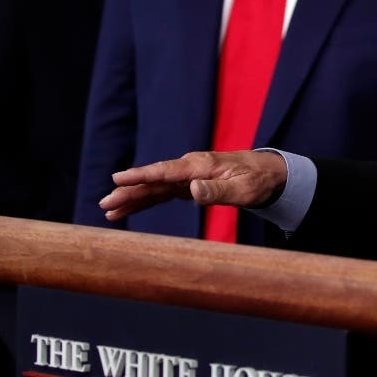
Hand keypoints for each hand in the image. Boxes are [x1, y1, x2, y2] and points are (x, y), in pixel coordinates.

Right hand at [99, 150, 288, 220]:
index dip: (141, 176)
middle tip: (106, 203)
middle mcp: (190, 169)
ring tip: (109, 210)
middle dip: (129, 191)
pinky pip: (162, 193)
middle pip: (154, 180)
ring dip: (132, 198)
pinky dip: (146, 201)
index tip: (118, 178)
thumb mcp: (244, 190)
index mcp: (201, 166)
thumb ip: (217, 191)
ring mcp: (188, 177)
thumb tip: (191, 190)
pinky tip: (128, 209)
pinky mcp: (189, 185)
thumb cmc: (258, 181)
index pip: (166, 171)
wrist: (270, 173)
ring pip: (155, 188)